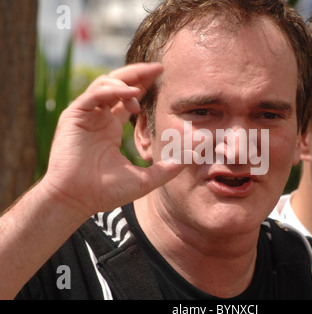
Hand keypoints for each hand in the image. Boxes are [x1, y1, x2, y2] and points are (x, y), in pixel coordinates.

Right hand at [39, 63, 184, 219]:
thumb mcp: (144, 179)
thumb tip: (191, 160)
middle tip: (158, 68)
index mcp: (111, 127)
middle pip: (118, 85)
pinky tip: (130, 93)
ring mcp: (85, 116)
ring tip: (141, 89)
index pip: (128, 98)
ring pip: (104, 84)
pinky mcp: (73, 116)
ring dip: (125, 82)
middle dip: (137, 73)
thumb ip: (166, 169)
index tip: (162, 76)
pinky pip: (93, 95)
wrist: (77, 201)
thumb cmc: (105, 192)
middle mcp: (98, 118)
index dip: (143, 85)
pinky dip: (112, 90)